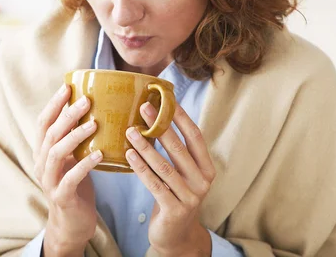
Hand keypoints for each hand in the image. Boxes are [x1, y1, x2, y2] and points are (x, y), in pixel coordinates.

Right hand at [34, 84, 102, 255]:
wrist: (73, 222)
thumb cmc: (77, 183)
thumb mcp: (74, 156)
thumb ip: (77, 136)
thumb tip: (96, 106)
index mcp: (44, 151)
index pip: (43, 122)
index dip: (54, 104)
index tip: (68, 86)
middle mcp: (42, 164)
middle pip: (50, 134)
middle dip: (67, 115)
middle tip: (87, 101)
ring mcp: (49, 181)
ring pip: (56, 153)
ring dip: (75, 136)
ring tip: (95, 124)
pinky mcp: (61, 197)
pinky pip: (70, 178)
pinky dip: (85, 165)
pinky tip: (100, 154)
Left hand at [125, 103, 215, 255]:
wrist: (177, 236)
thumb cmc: (176, 197)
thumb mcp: (183, 175)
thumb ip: (177, 154)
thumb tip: (156, 119)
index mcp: (207, 168)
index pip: (195, 137)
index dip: (181, 117)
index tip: (167, 99)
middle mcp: (203, 181)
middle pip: (179, 148)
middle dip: (160, 126)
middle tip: (143, 107)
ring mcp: (190, 196)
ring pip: (165, 165)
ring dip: (145, 146)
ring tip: (130, 130)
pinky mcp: (175, 209)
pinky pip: (155, 183)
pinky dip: (141, 168)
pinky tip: (129, 155)